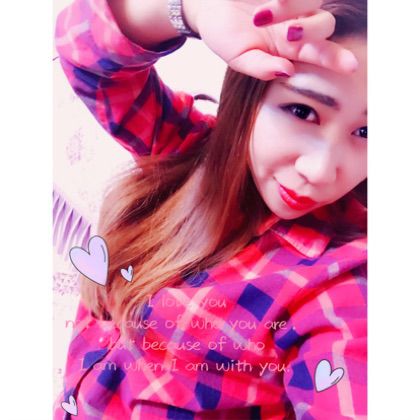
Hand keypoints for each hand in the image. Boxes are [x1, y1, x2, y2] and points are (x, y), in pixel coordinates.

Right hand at [185, 0, 358, 80]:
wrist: (207, 5)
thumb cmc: (223, 33)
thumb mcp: (238, 57)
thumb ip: (261, 68)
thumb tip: (287, 73)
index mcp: (289, 48)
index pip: (319, 54)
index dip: (336, 59)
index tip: (350, 67)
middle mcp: (297, 23)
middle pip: (324, 25)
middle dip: (311, 31)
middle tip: (288, 34)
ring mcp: (294, 0)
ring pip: (314, 0)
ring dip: (291, 7)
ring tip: (260, 14)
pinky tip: (270, 0)